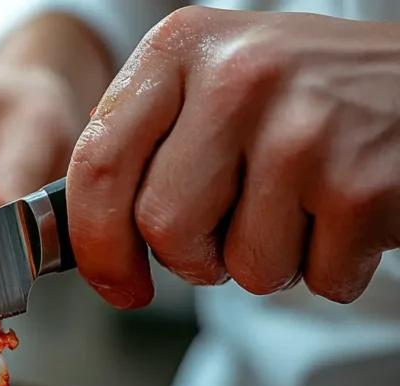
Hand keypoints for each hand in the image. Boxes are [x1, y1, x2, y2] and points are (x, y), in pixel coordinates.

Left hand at [66, 7, 399, 307]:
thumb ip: (148, 138)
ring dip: (268, 263)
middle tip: (233, 235)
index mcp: (181, 49)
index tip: (114, 283)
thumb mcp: (216, 81)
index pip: (97, 163)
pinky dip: (331, 268)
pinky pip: (314, 279)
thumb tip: (79, 230)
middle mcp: (237, 77)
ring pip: (239, 266)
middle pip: (161, 227)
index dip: (95, 243)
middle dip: (194, 257)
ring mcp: (303, 129)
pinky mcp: (361, 185)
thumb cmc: (310, 95)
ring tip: (304, 207)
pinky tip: (349, 213)